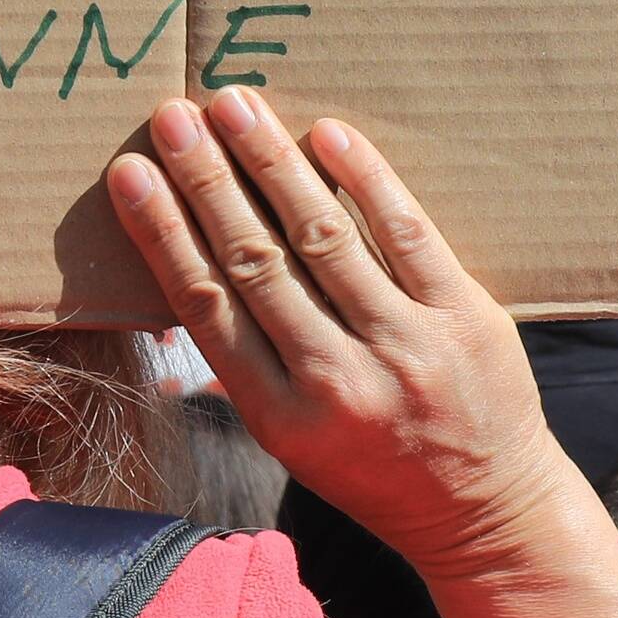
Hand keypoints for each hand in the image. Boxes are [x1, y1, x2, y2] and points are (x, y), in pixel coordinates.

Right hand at [109, 92, 574, 573]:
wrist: (486, 513)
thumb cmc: (374, 469)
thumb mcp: (290, 445)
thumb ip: (246, 371)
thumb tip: (185, 289)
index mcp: (279, 415)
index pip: (207, 304)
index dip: (163, 233)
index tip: (132, 173)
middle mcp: (337, 380)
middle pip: (256, 260)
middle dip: (208, 181)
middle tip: (173, 117)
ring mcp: (405, 346)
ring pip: (324, 237)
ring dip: (271, 163)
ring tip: (235, 105)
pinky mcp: (464, 318)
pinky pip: (407, 234)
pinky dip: (366, 179)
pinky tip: (330, 135)